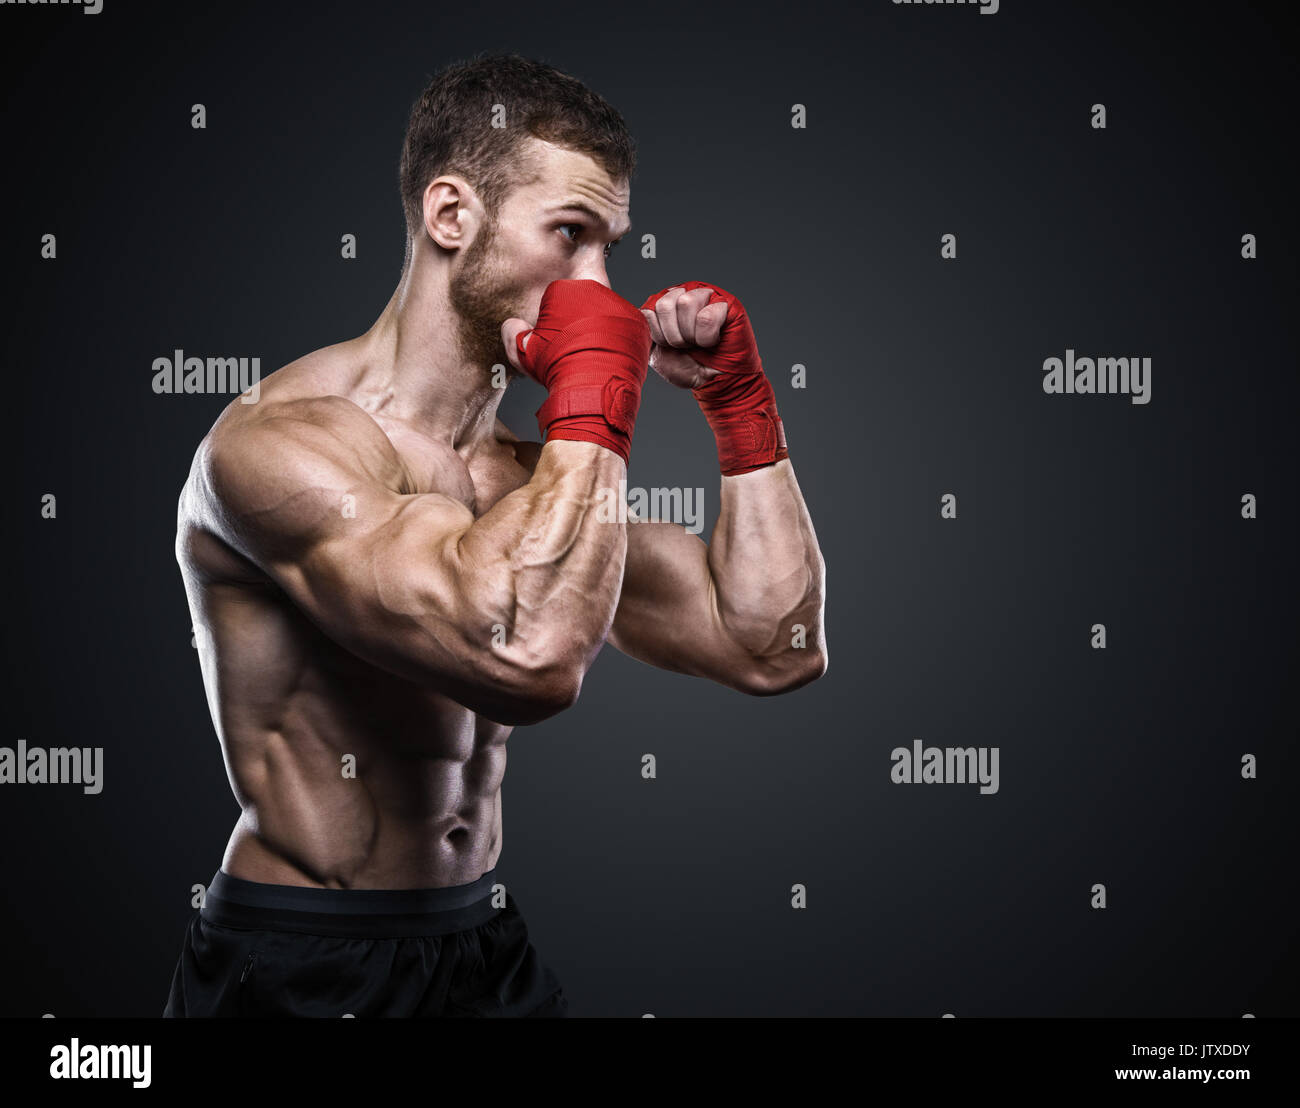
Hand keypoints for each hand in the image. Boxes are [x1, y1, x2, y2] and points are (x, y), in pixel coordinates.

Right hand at [499, 279, 650, 464]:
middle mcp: (593, 291)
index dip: (553, 321)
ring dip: (599, 326)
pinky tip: (608, 354)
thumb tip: (513, 326)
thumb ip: (512, 333)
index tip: (554, 338)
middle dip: (577, 319)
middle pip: (582, 301)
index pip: (556, 298)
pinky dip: (618, 338)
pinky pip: (625, 326)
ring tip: (591, 352)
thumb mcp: (523, 352)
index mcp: (564, 290)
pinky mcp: (637, 322)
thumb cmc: (558, 368)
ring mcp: (619, 305)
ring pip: (606, 311)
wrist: (593, 387)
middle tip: (572, 346)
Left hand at [639, 285, 731, 389]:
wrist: (714, 383)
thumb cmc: (688, 367)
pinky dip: (707, 336)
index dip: (657, 335)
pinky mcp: (726, 304)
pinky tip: (712, 341)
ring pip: (686, 302)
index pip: (648, 309)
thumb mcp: (656, 352)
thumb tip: (635, 313)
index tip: (668, 346)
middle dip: (673, 335)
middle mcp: (682, 295)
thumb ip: (643, 333)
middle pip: (665, 303)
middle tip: (685, 346)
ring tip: (698, 343)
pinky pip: (708, 315)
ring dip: (690, 334)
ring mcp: (705, 296)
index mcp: (663, 305)